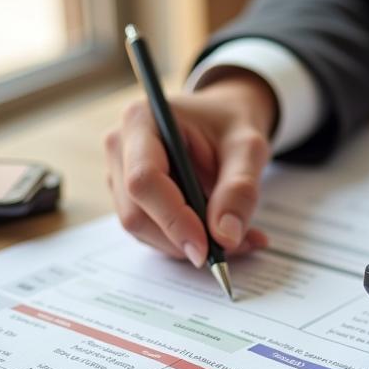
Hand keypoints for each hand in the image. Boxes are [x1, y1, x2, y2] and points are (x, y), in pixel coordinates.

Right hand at [104, 70, 276, 263]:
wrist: (223, 120)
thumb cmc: (231, 124)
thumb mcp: (248, 148)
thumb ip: (240, 189)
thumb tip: (225, 237)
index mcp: (142, 121)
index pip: (144, 180)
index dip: (173, 219)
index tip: (206, 248)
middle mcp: (120, 147)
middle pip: (135, 213)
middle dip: (182, 239)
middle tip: (231, 247)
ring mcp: (119, 175)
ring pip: (142, 230)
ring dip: (187, 245)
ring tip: (236, 237)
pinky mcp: (129, 198)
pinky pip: (151, 232)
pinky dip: (186, 242)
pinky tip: (219, 235)